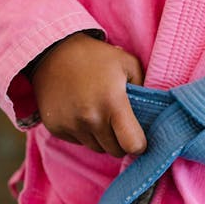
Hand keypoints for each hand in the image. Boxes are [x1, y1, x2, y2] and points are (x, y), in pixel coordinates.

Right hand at [30, 33, 145, 157]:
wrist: (52, 52)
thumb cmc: (96, 57)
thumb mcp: (128, 63)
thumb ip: (145, 90)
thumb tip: (152, 116)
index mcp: (113, 102)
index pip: (132, 145)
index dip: (139, 145)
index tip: (138, 138)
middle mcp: (91, 117)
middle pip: (115, 151)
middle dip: (120, 141)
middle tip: (117, 122)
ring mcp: (71, 124)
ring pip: (97, 148)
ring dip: (101, 138)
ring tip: (98, 114)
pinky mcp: (56, 127)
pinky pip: (78, 142)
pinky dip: (83, 133)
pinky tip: (80, 113)